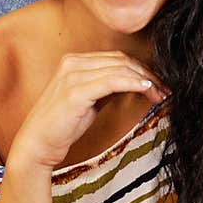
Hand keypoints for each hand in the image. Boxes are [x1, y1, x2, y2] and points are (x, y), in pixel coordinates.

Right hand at [9, 51, 167, 169]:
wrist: (37, 144)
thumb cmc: (62, 126)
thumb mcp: (88, 101)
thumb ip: (107, 88)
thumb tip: (134, 83)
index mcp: (74, 61)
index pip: (116, 58)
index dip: (141, 69)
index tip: (158, 84)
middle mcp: (73, 63)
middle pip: (121, 60)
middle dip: (147, 74)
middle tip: (165, 90)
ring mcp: (73, 75)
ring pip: (120, 68)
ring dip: (145, 80)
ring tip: (160, 94)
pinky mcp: (76, 91)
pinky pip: (113, 81)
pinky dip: (133, 84)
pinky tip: (146, 91)